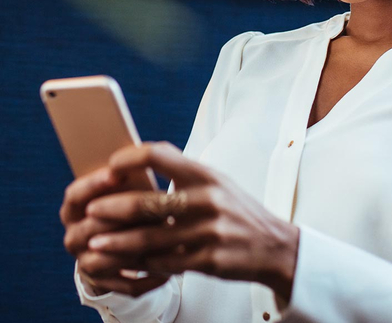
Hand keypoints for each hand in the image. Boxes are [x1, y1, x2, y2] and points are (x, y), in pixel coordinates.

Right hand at [60, 167, 169, 296]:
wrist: (125, 237)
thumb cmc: (130, 200)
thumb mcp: (126, 186)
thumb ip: (130, 176)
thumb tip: (147, 158)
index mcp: (75, 209)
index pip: (75, 195)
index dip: (94, 184)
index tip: (117, 174)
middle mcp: (75, 237)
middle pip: (91, 227)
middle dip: (121, 217)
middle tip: (148, 208)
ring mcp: (87, 263)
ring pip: (106, 259)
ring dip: (134, 249)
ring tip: (163, 237)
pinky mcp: (106, 284)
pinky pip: (127, 284)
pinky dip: (148, 276)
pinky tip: (170, 268)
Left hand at [85, 142, 299, 301]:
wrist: (273, 244)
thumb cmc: (237, 209)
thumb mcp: (217, 181)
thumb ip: (185, 171)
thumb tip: (144, 158)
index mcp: (206, 175)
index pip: (161, 155)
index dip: (131, 158)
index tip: (110, 166)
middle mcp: (207, 200)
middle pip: (149, 202)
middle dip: (113, 208)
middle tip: (90, 211)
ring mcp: (208, 232)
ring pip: (150, 239)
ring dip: (117, 242)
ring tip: (95, 243)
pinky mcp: (208, 260)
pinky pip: (164, 263)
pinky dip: (140, 263)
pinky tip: (125, 262)